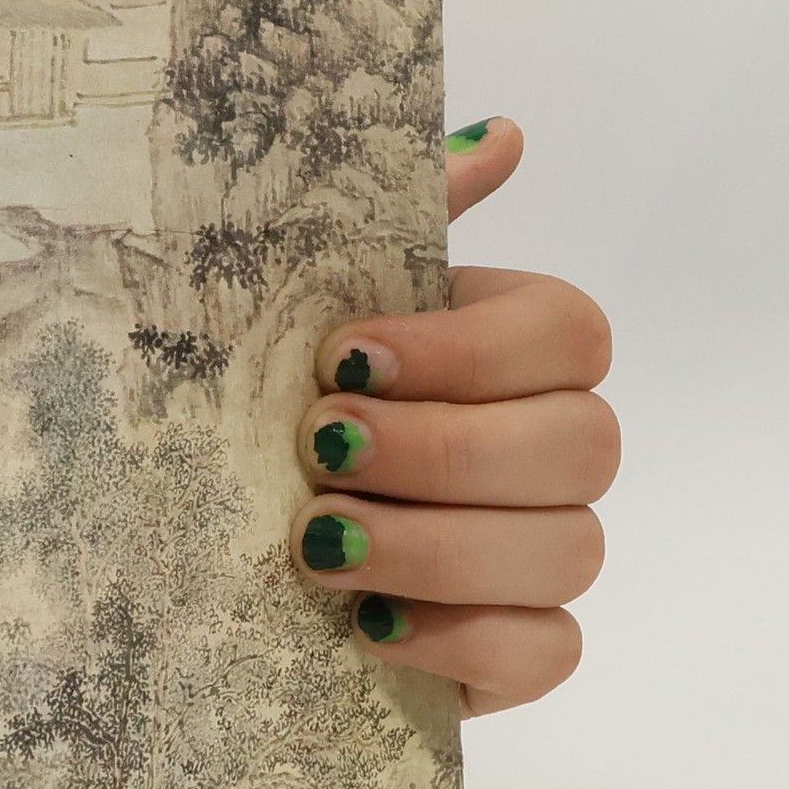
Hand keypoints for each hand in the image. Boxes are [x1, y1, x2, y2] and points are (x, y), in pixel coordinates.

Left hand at [289, 118, 617, 715]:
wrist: (206, 544)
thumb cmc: (266, 407)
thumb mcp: (303, 305)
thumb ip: (405, 220)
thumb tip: (505, 136)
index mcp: (513, 352)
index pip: (570, 333)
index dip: (469, 349)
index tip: (343, 359)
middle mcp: (550, 449)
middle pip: (583, 444)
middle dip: (441, 451)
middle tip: (319, 454)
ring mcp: (544, 556)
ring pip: (570, 550)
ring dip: (435, 547)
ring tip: (316, 547)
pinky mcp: (519, 651)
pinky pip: (550, 651)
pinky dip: (463, 640)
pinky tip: (367, 625)